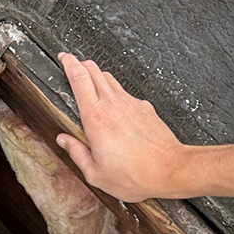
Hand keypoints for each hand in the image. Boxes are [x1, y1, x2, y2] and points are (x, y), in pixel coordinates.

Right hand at [56, 53, 185, 201]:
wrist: (170, 170)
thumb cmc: (136, 175)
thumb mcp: (96, 174)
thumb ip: (77, 153)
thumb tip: (64, 141)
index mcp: (96, 118)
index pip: (79, 77)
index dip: (68, 63)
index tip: (63, 59)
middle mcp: (113, 105)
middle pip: (94, 69)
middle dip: (81, 63)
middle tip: (74, 67)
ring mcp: (131, 103)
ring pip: (110, 78)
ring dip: (98, 77)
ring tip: (92, 89)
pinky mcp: (145, 107)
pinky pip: (126, 94)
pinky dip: (116, 95)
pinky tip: (116, 110)